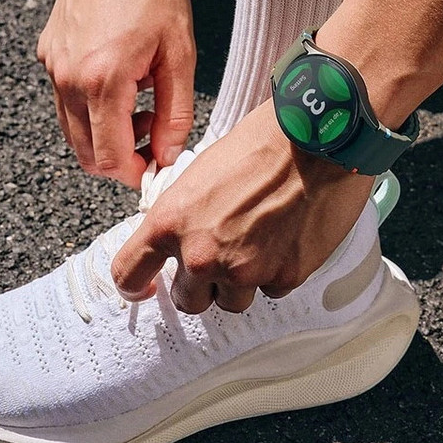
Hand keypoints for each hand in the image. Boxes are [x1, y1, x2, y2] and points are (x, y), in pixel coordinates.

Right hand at [37, 0, 195, 187]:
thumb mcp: (180, 55)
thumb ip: (176, 113)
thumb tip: (168, 155)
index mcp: (102, 81)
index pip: (108, 158)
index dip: (134, 173)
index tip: (155, 166)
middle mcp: (68, 80)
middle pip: (85, 154)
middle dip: (119, 159)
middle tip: (152, 138)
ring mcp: (53, 67)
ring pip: (74, 131)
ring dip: (106, 135)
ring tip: (140, 107)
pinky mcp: (49, 56)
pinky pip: (66, 102)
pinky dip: (92, 110)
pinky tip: (120, 84)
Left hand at [111, 99, 373, 312]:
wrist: (314, 140)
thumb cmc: (258, 145)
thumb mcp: (197, 175)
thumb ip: (180, 219)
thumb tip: (176, 243)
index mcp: (170, 224)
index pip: (128, 273)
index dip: (133, 286)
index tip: (145, 288)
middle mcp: (202, 256)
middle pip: (188, 301)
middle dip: (201, 284)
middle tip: (220, 256)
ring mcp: (244, 272)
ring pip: (232, 302)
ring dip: (240, 283)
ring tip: (258, 243)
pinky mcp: (284, 277)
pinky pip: (271, 290)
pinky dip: (275, 272)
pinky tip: (285, 239)